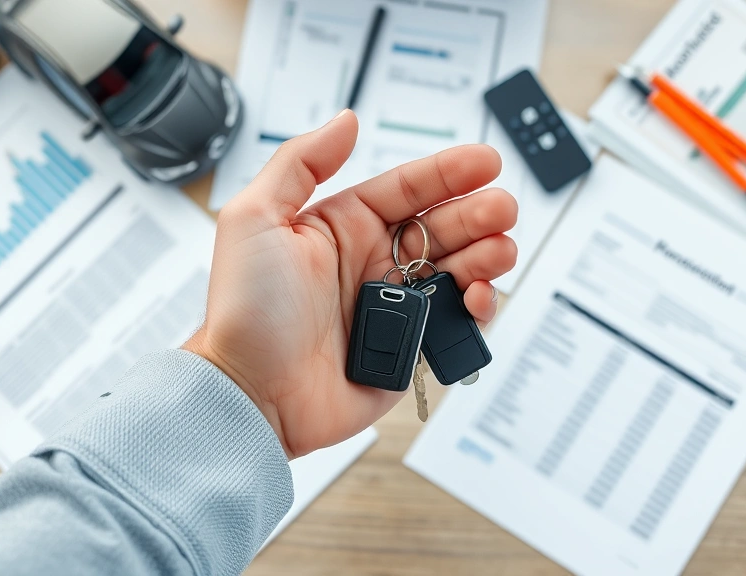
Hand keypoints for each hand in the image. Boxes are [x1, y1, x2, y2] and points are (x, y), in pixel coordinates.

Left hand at [183, 110, 517, 457]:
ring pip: (459, 270)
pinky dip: (477, 307)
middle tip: (501, 210)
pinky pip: (456, 323)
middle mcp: (372, 263)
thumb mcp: (254, 218)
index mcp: (343, 227)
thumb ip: (300, 162)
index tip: (486, 161)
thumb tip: (346, 120)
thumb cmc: (244, 312)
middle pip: (443, 226)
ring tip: (499, 250)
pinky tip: (477, 295)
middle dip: (479, 213)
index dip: (449, 172)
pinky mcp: (408, 349)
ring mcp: (394, 307)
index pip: (408, 188)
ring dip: (487, 255)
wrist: (252, 395)